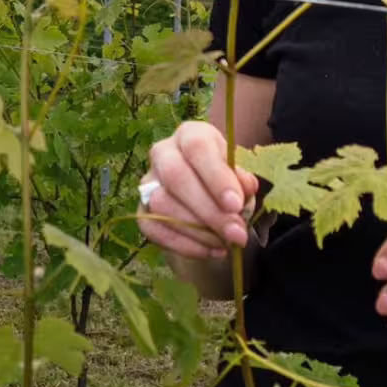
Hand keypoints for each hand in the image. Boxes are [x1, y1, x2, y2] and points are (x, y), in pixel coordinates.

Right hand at [139, 120, 262, 258]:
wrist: (209, 201)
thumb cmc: (226, 181)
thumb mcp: (241, 175)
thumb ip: (243, 180)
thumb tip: (245, 188)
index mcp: (190, 135)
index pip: (197, 148)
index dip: (216, 176)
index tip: (235, 204)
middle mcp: (163, 153)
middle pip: (175, 177)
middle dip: (208, 210)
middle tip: (236, 233)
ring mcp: (148, 182)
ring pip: (161, 205)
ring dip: (198, 231)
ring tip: (226, 243)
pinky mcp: (142, 209)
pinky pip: (154, 229)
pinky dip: (185, 245)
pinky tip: (211, 251)